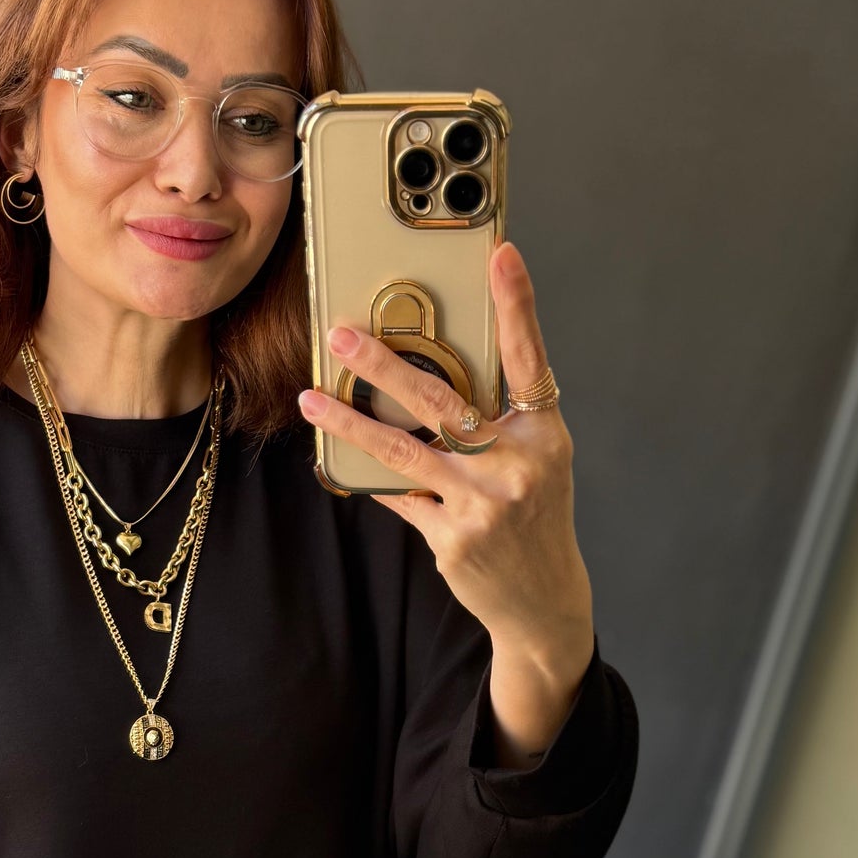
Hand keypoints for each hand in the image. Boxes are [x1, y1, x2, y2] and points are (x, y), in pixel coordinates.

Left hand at [297, 241, 593, 761]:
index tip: (502, 256)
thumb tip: (428, 375)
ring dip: (349, 421)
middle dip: (385, 364)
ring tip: (312, 399)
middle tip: (343, 334)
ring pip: (402, 450)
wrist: (542, 601)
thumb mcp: (536, 462)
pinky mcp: (452, 539)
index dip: (517, 306)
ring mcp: (483, 504)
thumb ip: (498, 420)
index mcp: (544, 435)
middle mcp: (517, 465)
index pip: (528, 359)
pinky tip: (341, 458)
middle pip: (442, 401)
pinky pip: (399, 495)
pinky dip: (372, 475)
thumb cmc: (534, 516)